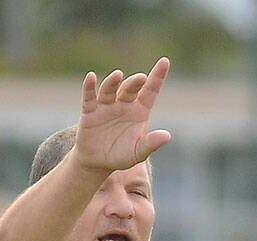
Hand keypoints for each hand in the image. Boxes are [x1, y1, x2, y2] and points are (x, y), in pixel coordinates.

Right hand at [74, 58, 171, 173]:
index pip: (151, 90)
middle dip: (135, 83)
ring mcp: (106, 106)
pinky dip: (89, 87)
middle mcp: (124, 104)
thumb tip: (167, 136)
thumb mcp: (138, 152)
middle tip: (141, 78)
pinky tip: (91, 77)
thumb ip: (151, 144)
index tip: (165, 61)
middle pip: (130, 88)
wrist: (98, 162)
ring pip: (110, 90)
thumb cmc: (122, 155)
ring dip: (113, 82)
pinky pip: (89, 97)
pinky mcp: (90, 111)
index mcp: (140, 110)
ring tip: (117, 75)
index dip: (158, 76)